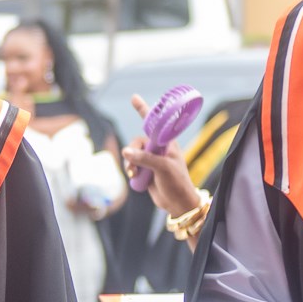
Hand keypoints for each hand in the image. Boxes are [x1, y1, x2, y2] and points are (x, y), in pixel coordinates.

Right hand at [122, 95, 205, 216]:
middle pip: (137, 141)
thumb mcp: (163, 168)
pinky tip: (134, 177)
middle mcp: (158, 149)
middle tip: (132, 165)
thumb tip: (125, 152)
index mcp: (166, 143)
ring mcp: (150, 159)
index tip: (134, 98)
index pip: (154, 123)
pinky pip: (131, 164)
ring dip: (130, 163)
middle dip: (132, 152)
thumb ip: (144, 159)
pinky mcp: (145, 170)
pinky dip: (130, 170)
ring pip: (131, 154)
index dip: (144, 110)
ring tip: (134, 173)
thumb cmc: (177, 183)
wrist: (177, 203)